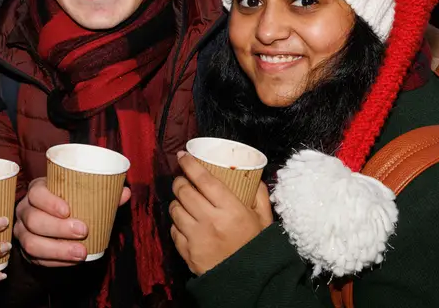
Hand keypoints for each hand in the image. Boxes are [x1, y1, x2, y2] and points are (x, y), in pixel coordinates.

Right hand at [13, 177, 130, 266]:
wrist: (53, 219)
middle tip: (83, 232)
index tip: (68, 210)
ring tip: (80, 253)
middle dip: (58, 228)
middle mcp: (25, 210)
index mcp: (37, 191)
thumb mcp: (82, 196)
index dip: (49, 202)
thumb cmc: (69, 203)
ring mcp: (22, 231)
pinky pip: (36, 259)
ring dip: (57, 250)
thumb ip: (103, 194)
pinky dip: (55, 262)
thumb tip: (125, 193)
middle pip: (34, 220)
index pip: (36, 193)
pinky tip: (71, 261)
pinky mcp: (26, 251)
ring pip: (31, 243)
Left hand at [169, 151, 272, 275]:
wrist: (250, 283)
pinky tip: (185, 222)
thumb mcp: (264, 220)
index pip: (203, 179)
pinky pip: (174, 230)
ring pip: (175, 209)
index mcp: (230, 209)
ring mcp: (196, 237)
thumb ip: (259, 196)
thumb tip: (254, 176)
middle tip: (183, 179)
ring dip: (176, 201)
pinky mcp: (187, 252)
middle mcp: (210, 220)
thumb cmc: (257, 247)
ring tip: (183, 201)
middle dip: (180, 181)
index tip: (183, 155)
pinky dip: (177, 223)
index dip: (189, 164)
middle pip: (184, 191)